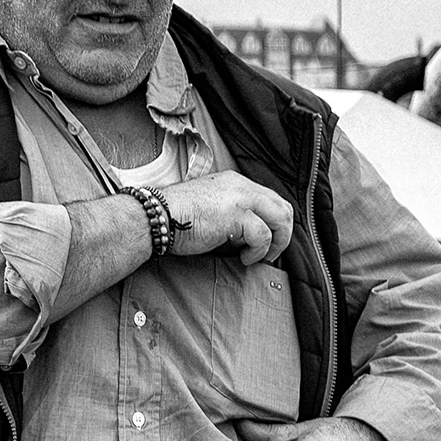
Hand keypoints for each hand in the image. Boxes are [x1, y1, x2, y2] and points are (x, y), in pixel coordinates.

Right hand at [150, 171, 295, 266]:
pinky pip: (263, 235)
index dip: (276, 223)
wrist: (156, 217)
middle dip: (283, 234)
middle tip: (270, 253)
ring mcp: (240, 198)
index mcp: (236, 182)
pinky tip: (244, 258)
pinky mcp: (236, 215)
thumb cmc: (177, 218)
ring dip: (275, 243)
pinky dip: (258, 251)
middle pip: (283, 208)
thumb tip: (252, 235)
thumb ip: (234, 213)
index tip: (268, 242)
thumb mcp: (212, 208)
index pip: (272, 199)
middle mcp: (241, 186)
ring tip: (258, 256)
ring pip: (280, 219)